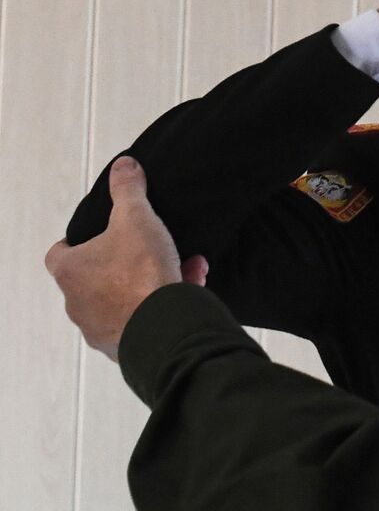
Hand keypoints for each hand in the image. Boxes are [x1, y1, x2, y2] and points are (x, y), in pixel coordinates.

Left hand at [45, 157, 208, 360]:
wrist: (163, 324)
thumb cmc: (140, 274)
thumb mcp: (137, 218)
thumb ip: (128, 190)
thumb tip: (123, 166)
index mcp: (70, 271)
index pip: (59, 252)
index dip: (77, 241)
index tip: (99, 234)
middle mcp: (77, 303)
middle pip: (94, 276)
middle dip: (124, 262)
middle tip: (150, 250)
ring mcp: (99, 328)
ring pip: (123, 299)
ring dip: (147, 284)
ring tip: (181, 268)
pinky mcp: (126, 345)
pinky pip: (143, 319)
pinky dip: (161, 304)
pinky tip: (188, 289)